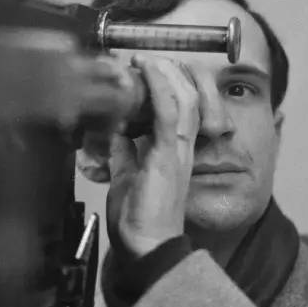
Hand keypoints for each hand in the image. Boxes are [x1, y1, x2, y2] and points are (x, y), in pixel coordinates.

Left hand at [106, 54, 199, 260]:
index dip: (169, 83)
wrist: (145, 248)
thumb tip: (115, 133)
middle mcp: (183, 147)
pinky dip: (159, 86)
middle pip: (192, 96)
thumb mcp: (127, 177)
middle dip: (172, 72)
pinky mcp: (168, 155)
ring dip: (166, 73)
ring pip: (186, 97)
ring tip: (146, 59)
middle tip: (147, 60)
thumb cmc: (139, 219)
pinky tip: (146, 69)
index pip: (182, 107)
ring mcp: (178, 150)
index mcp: (174, 151)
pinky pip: (169, 112)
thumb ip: (125, 153)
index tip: (145, 68)